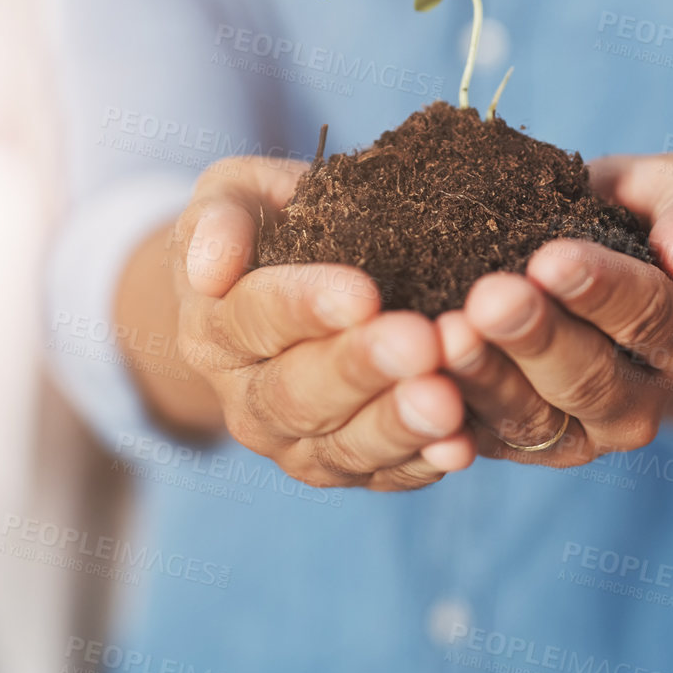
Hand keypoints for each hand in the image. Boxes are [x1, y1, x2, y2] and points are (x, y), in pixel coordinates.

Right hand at [169, 157, 475, 490]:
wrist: (283, 291)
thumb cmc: (268, 228)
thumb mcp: (235, 197)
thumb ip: (220, 218)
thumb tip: (211, 266)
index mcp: (215, 329)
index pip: (254, 318)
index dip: (306, 307)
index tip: (363, 292)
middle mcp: (246, 399)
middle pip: (298, 394)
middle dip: (361, 370)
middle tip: (418, 344)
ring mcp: (295, 445)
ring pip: (342, 446)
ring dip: (397, 425)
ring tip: (446, 401)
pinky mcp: (350, 470)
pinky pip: (385, 476)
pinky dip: (423, 462)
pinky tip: (460, 445)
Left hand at [436, 154, 672, 466]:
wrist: (584, 268)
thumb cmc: (629, 220)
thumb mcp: (672, 194)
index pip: (647, 314)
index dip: (601, 289)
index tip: (551, 258)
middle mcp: (638, 400)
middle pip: (588, 375)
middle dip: (536, 337)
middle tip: (489, 299)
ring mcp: (579, 433)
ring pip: (532, 417)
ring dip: (486, 379)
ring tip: (446, 336)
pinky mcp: (519, 447)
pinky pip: (482, 440)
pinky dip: (450, 420)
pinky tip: (418, 388)